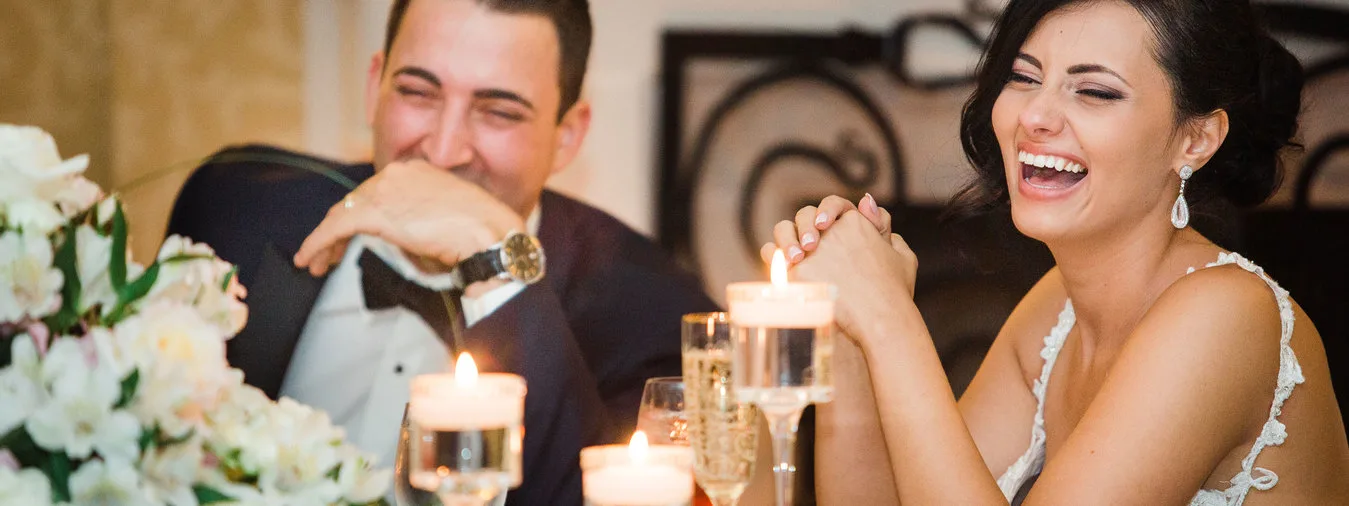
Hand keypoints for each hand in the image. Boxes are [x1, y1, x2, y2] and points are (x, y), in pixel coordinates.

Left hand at [293, 160, 524, 279]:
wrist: (491, 235)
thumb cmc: (483, 232)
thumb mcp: (451, 216)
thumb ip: (427, 218)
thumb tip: (419, 238)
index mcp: (416, 170)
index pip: (377, 192)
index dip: (359, 215)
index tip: (353, 238)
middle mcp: (397, 173)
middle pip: (355, 201)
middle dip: (338, 230)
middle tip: (329, 255)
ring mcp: (384, 189)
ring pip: (341, 214)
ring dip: (324, 241)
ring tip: (316, 264)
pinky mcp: (374, 211)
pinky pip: (335, 227)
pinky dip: (317, 243)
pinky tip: (308, 259)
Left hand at [760, 195, 917, 342]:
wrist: (881, 319)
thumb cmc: (894, 292)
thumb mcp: (902, 255)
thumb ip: (884, 227)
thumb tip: (865, 202)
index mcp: (855, 222)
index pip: (833, 205)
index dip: (827, 212)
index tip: (823, 226)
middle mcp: (830, 233)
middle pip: (804, 216)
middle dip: (804, 227)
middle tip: (809, 246)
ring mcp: (810, 252)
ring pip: (784, 232)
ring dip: (786, 239)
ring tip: (796, 256)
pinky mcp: (795, 272)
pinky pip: (774, 256)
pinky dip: (775, 257)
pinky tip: (781, 265)